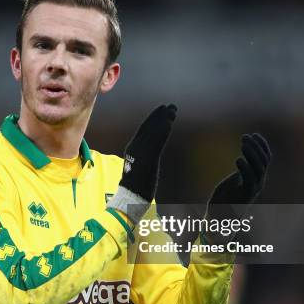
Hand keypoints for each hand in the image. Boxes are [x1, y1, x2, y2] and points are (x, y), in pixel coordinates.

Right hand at [108, 104, 176, 223]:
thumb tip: (152, 153)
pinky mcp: (147, 159)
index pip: (144, 129)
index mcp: (132, 148)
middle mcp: (135, 147)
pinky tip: (169, 123)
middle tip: (171, 106)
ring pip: (153, 132)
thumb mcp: (139, 166)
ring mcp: (140, 153)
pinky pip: (156, 142)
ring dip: (163, 120)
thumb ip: (145, 157)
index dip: (153, 118)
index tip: (163, 109)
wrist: (130, 197)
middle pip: (149, 127)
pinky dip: (162, 131)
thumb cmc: (136, 186)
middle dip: (160, 115)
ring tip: (173, 111)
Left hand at [207, 133, 271, 218]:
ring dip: (251, 154)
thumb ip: (241, 172)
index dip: (262, 145)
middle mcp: (258, 183)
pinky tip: (238, 159)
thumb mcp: (233, 182)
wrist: (220, 218)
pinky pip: (248, 179)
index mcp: (257, 178)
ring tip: (243, 143)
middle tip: (245, 137)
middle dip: (256, 147)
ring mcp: (253, 189)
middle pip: (264, 161)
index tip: (254, 134)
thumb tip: (244, 160)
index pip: (266, 158)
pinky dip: (244, 168)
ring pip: (258, 168)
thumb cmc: (225, 200)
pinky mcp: (244, 195)